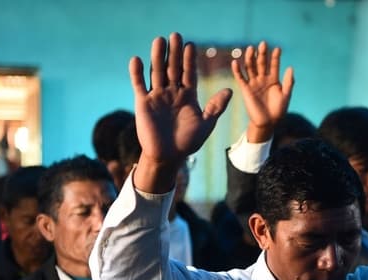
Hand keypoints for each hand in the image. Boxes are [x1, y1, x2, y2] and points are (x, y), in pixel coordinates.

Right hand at [129, 33, 232, 192]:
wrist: (169, 156)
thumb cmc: (188, 142)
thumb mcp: (206, 123)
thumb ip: (216, 106)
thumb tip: (230, 90)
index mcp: (187, 95)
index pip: (188, 73)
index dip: (189, 60)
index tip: (191, 45)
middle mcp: (172, 92)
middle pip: (173, 68)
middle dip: (174, 53)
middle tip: (175, 35)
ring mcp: (157, 96)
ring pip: (157, 72)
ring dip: (157, 57)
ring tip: (159, 40)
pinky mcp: (143, 102)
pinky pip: (139, 85)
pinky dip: (137, 73)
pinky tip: (137, 60)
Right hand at [232, 41, 294, 142]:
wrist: (268, 123)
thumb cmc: (278, 110)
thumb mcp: (286, 95)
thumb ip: (289, 82)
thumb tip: (290, 67)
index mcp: (273, 80)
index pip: (274, 65)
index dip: (275, 57)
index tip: (278, 49)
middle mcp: (262, 79)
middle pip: (261, 63)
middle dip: (262, 54)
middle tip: (263, 43)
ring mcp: (253, 83)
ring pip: (250, 67)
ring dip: (250, 58)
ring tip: (251, 48)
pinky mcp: (245, 89)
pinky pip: (240, 78)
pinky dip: (237, 70)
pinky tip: (235, 62)